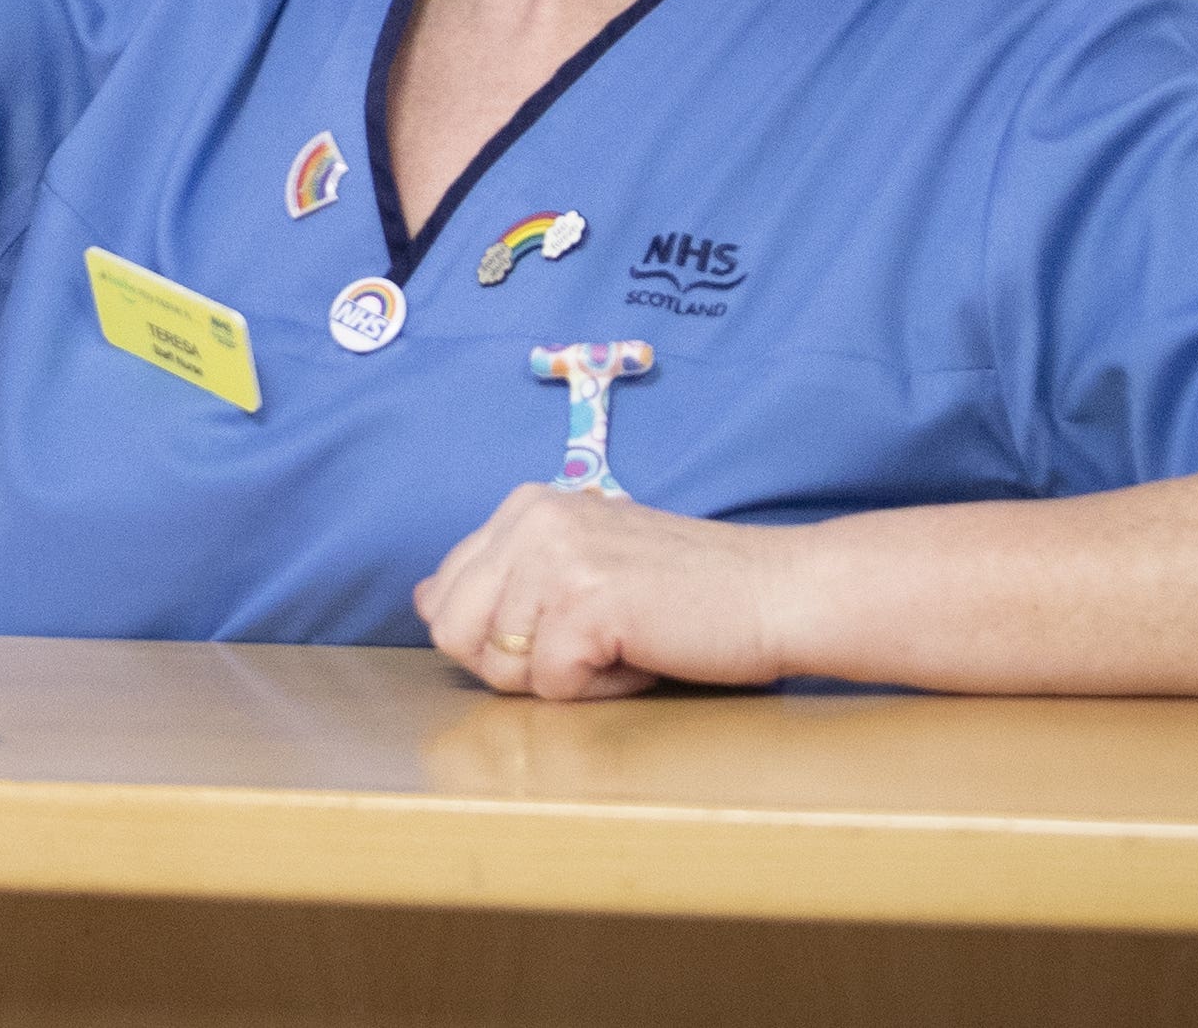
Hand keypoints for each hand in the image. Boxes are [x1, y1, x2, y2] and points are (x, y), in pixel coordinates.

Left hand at [411, 486, 793, 702]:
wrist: (775, 594)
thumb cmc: (684, 593)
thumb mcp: (577, 568)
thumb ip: (500, 581)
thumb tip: (421, 599)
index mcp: (523, 507)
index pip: (443, 600)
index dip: (499, 643)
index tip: (566, 628)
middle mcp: (531, 518)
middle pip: (454, 635)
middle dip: (516, 666)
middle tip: (589, 645)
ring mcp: (556, 555)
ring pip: (501, 668)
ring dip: (567, 677)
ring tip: (624, 643)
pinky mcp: (586, 601)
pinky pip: (552, 687)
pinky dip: (601, 691)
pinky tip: (644, 654)